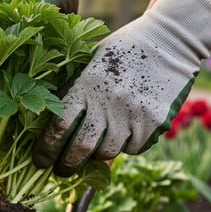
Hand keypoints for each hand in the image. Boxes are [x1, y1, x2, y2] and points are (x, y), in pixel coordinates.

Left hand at [33, 0, 210, 176]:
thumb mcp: (92, 62)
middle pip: (81, 147)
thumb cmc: (123, 50)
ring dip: (96, 155)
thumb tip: (53, 125)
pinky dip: (125, 146)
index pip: (59, 126)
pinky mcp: (154, 122)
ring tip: (93, 150)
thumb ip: (75, 90)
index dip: (46, 149)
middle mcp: (108, 102)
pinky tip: (124, 134)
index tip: (40, 160)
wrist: (170, 40)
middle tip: (62, 171)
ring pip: (107, 152)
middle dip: (67, 165)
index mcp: (86, 85)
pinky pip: (133, 148)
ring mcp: (132, 113)